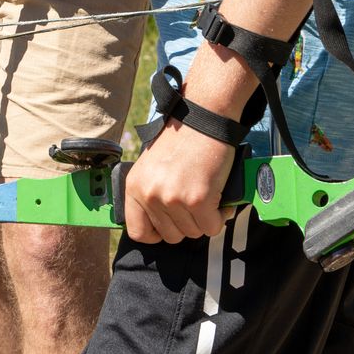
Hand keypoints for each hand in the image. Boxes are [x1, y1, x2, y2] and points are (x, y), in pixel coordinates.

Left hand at [123, 120, 236, 243]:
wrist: (203, 118)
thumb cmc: (181, 140)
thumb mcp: (152, 166)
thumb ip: (151, 193)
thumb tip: (162, 223)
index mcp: (134, 186)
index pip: (139, 232)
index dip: (157, 234)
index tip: (171, 225)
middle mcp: (150, 194)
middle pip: (171, 236)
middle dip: (186, 224)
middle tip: (194, 204)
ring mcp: (173, 198)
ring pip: (193, 232)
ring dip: (204, 219)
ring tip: (207, 197)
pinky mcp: (198, 199)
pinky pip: (211, 227)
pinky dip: (219, 217)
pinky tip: (219, 200)